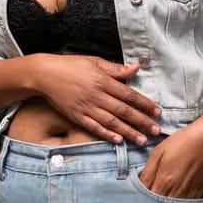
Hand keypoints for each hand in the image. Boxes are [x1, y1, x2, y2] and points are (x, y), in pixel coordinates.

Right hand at [36, 55, 161, 144]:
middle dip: (142, 121)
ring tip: (142, 140)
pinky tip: (118, 141)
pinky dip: (107, 134)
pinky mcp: (77, 116)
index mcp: (102, 80)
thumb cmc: (70, 65)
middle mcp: (96, 95)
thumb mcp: (94, 61)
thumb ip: (115, 68)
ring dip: (128, 132)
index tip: (157, 112)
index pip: (129, 94)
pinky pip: (94, 127)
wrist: (44, 74)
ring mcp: (86, 107)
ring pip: (112, 122)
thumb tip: (136, 68)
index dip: (144, 104)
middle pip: (123, 110)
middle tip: (156, 131)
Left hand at [138, 110, 202, 198]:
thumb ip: (148, 172)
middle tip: (149, 201)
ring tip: (162, 201)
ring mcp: (189, 194)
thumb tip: (140, 186)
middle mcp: (176, 191)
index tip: (139, 196)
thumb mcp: (158, 152)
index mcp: (164, 181)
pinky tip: (176, 200)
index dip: (143, 199)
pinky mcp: (200, 193)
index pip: (149, 199)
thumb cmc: (181, 143)